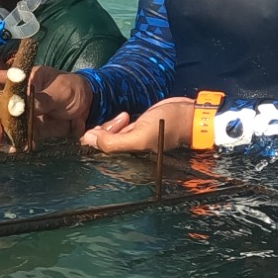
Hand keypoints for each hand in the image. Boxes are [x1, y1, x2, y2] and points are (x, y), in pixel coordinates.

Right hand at [0, 62, 92, 151]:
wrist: (90, 106)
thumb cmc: (73, 88)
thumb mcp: (60, 90)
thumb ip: (43, 98)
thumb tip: (26, 106)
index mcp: (21, 80)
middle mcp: (17, 97)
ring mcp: (22, 115)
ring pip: (3, 125)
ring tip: (1, 146)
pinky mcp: (31, 130)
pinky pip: (17, 137)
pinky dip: (14, 143)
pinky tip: (15, 148)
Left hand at [82, 96, 197, 154]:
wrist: (189, 115)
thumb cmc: (169, 127)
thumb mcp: (140, 137)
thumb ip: (114, 141)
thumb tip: (89, 138)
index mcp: (128, 161)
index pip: (101, 155)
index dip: (96, 141)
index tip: (97, 130)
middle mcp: (129, 153)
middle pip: (104, 144)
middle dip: (105, 131)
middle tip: (119, 122)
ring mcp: (133, 141)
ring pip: (111, 135)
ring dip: (112, 125)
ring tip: (125, 117)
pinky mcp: (138, 131)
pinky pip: (120, 129)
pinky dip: (119, 123)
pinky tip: (126, 117)